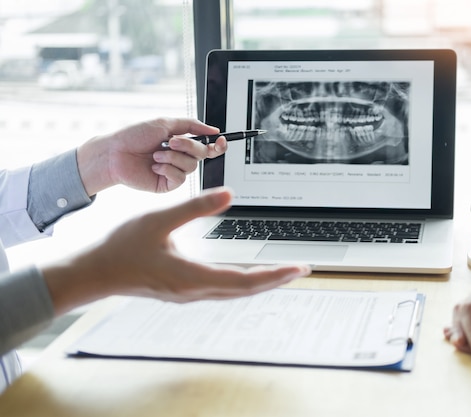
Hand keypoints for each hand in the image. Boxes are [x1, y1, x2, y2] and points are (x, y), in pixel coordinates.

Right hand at [43, 187, 311, 314]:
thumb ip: (196, 207)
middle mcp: (195, 291)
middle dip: (276, 280)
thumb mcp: (159, 219)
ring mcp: (189, 294)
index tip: (298, 269)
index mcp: (193, 276)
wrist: (95, 273)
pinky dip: (241, 284)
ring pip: (234, 293)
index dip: (276, 275)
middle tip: (300, 270)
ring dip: (260, 283)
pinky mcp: (183, 291)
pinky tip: (245, 277)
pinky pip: (221, 290)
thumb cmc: (122, 249)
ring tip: (280, 273)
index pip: (246, 281)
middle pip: (246, 290)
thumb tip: (229, 193)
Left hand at [76, 117, 228, 194]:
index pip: (207, 147)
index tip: (221, 140)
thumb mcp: (165, 123)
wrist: (115, 153)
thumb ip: (192, 125)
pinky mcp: (168, 184)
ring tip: (155, 155)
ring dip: (173, 157)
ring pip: (191, 166)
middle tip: (170, 142)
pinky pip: (180, 178)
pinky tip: (154, 166)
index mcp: (182, 143)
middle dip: (187, 146)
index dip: (217, 145)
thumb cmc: (134, 136)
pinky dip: (168, 169)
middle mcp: (180, 158)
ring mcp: (175, 172)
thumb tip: (213, 130)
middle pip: (202, 155)